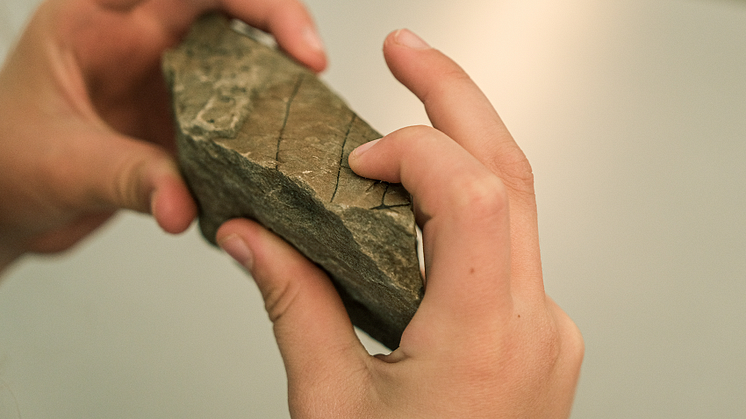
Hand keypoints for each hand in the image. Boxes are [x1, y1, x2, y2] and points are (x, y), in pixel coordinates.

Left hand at [0, 0, 325, 270]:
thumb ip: (127, 178)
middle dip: (280, 30)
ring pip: (238, 63)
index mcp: (99, 20)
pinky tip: (274, 159)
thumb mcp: (62, 165)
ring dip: (275, 85)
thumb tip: (183, 202)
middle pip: (227, 12)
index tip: (290, 41)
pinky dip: (258, 136)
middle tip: (313, 69)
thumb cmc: (5, 164)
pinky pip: (232, 118)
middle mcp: (140, 43)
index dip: (250, 2)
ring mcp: (164, 84)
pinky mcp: (179, 125)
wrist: (3, 209)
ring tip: (305, 115)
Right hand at [216, 29, 582, 417]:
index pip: (473, 195)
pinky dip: (461, 201)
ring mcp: (545, 328)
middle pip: (510, 172)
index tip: (358, 159)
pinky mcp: (536, 332)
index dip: (414, 150)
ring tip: (407, 109)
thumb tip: (251, 236)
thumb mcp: (329, 407)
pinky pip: (507, 243)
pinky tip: (418, 194)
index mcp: (483, 344)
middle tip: (404, 51)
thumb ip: (294, 306)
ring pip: (516, 201)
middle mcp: (533, 326)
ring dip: (462, 144)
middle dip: (455, 97)